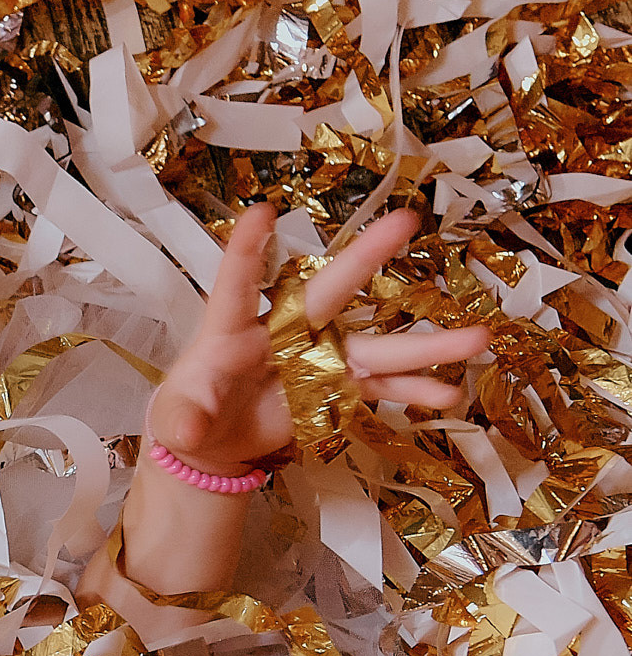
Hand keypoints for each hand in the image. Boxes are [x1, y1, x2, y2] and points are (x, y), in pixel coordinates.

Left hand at [153, 203, 490, 470]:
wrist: (213, 444)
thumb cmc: (189, 413)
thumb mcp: (176, 421)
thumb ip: (182, 422)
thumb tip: (183, 431)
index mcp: (232, 332)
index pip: (238, 284)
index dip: (247, 250)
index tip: (260, 211)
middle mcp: (285, 334)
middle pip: (327, 291)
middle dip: (366, 256)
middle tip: (407, 219)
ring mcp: (319, 360)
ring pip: (377, 348)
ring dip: (427, 346)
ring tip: (479, 338)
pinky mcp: (337, 390)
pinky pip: (383, 390)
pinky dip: (414, 394)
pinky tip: (449, 395)